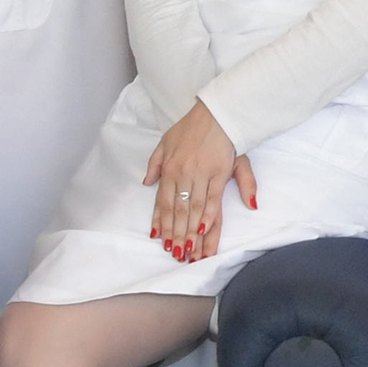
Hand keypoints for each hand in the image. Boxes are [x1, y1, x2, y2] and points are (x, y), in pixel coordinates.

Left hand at [141, 102, 253, 262]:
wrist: (216, 113)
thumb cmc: (190, 128)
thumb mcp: (165, 142)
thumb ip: (155, 164)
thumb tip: (146, 182)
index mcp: (170, 169)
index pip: (163, 201)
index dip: (161, 221)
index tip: (159, 239)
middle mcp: (184, 174)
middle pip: (178, 210)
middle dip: (175, 233)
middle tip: (174, 253)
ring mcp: (203, 175)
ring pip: (194, 209)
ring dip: (190, 230)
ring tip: (188, 249)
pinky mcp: (220, 174)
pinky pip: (213, 200)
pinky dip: (208, 216)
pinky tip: (203, 230)